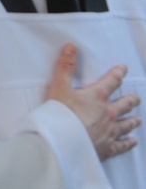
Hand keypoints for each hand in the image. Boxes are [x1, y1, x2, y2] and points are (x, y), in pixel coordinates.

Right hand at [46, 43, 140, 159]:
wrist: (62, 142)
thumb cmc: (59, 114)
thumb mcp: (59, 86)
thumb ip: (66, 66)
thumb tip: (71, 47)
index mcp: (97, 96)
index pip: (112, 81)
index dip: (118, 73)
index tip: (123, 69)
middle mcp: (108, 113)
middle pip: (125, 104)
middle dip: (131, 99)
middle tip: (135, 98)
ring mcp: (110, 131)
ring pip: (126, 124)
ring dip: (132, 120)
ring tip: (137, 119)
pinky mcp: (107, 147)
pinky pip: (122, 145)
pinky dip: (128, 143)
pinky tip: (132, 142)